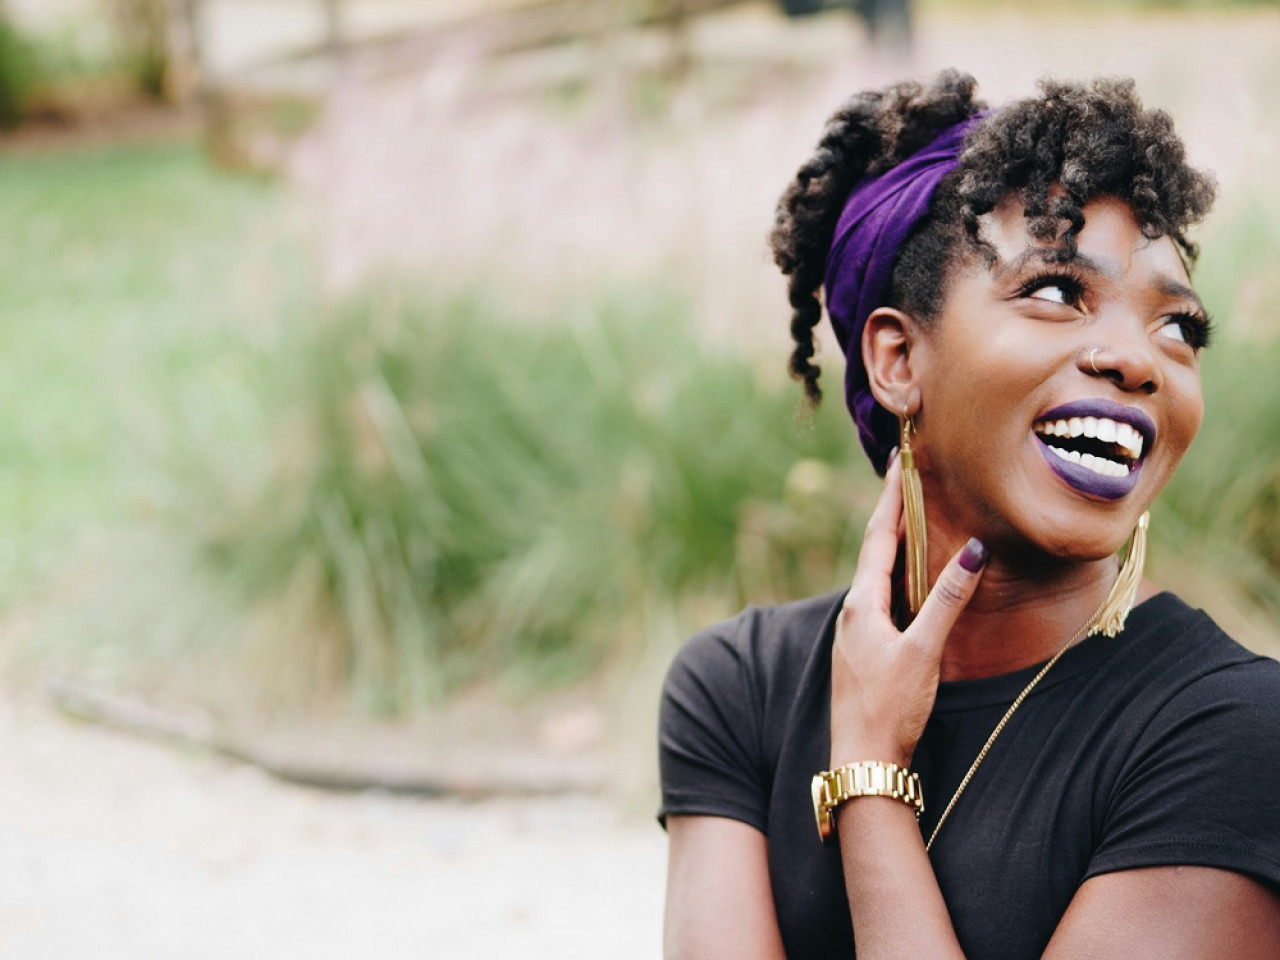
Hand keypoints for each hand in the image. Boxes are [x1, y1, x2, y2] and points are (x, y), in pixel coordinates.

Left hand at [830, 453, 988, 768]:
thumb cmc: (890, 709)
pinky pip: (881, 597)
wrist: (862, 761)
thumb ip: (948, 601)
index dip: (891, 500)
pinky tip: (908, 580)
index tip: (899, 463)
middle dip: (892, 513)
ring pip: (877, 575)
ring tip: (910, 516)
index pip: (878, 537)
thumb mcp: (923, 651)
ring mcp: (857, 632)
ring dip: (894, 544)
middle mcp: (853, 612)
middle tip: (906, 478)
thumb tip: (972, 550)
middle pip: (875, 550)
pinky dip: (897, 575)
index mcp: (862, 605)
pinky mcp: (866, 650)